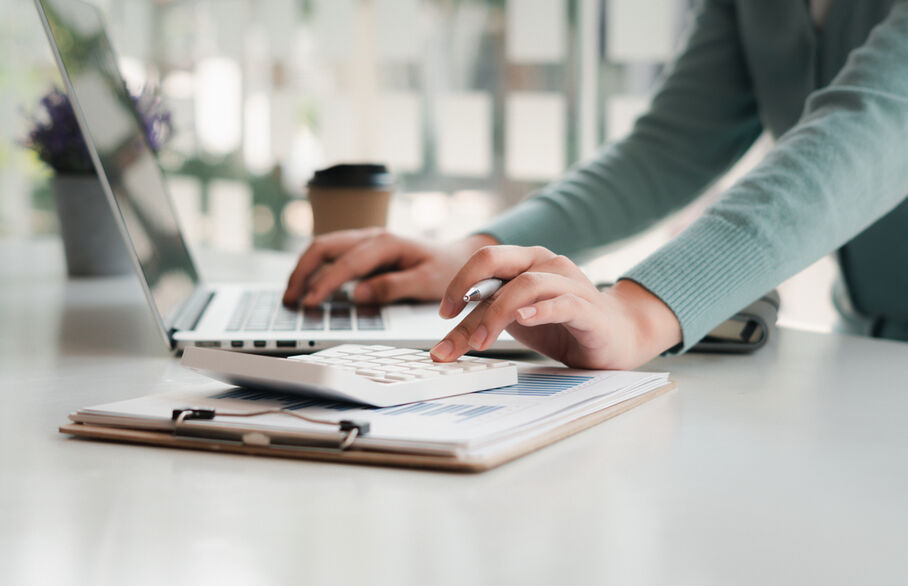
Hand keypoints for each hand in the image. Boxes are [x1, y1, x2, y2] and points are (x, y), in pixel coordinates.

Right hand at [283, 229, 497, 306]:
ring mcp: (364, 242)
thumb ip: (393, 287)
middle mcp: (370, 237)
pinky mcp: (362, 252)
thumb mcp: (427, 282)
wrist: (457, 258)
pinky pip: (331, 256)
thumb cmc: (446, 270)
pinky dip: (314, 270)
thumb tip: (359, 294)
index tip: (310, 302)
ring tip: (291, 296)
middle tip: (290, 299)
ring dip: (303, 270)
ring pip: (323, 249)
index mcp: (386, 243)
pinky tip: (307, 289)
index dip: (325, 283)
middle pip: (323, 247)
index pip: (346, 263)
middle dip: (302, 272)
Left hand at [429, 245, 681, 369]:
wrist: (619, 335)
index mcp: (524, 262)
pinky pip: (563, 303)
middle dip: (465, 286)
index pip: (482, 266)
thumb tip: (444, 340)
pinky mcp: (589, 308)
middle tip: (449, 318)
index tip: (442, 315)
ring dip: (497, 312)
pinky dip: (541, 310)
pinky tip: (524, 319)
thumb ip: (486, 319)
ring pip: (526, 284)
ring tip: (480, 341)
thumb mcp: (516, 322)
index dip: (457, 287)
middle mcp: (545, 263)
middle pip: (496, 259)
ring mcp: (569, 282)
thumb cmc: (563, 325)